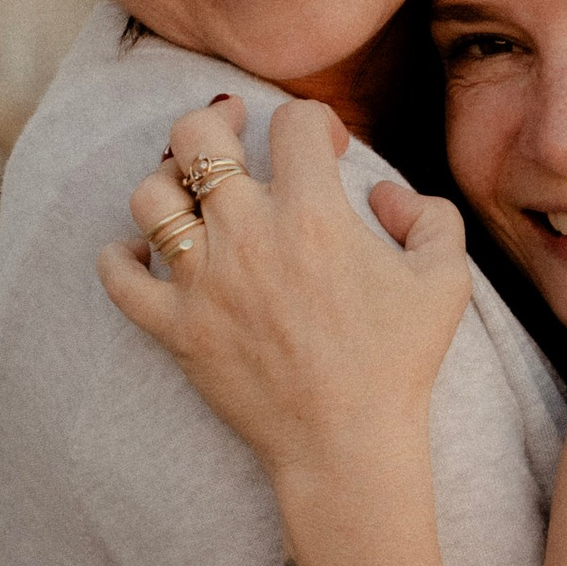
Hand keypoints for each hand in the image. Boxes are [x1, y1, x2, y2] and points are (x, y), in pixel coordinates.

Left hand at [100, 95, 470, 469]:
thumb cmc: (398, 364)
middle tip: (234, 135)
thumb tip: (382, 193)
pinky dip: (119, 259)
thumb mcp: (447, 280)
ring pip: (150, 196)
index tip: (327, 149)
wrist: (346, 444)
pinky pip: (119, 278)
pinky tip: (141, 254)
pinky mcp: (175, 327)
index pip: (292, 121)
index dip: (314, 121)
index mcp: (313, 213)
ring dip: (167, 184)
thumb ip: (431, 217)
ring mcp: (203, 280)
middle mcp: (248, 234)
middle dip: (216, 122)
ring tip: (189, 195)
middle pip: (197, 136)